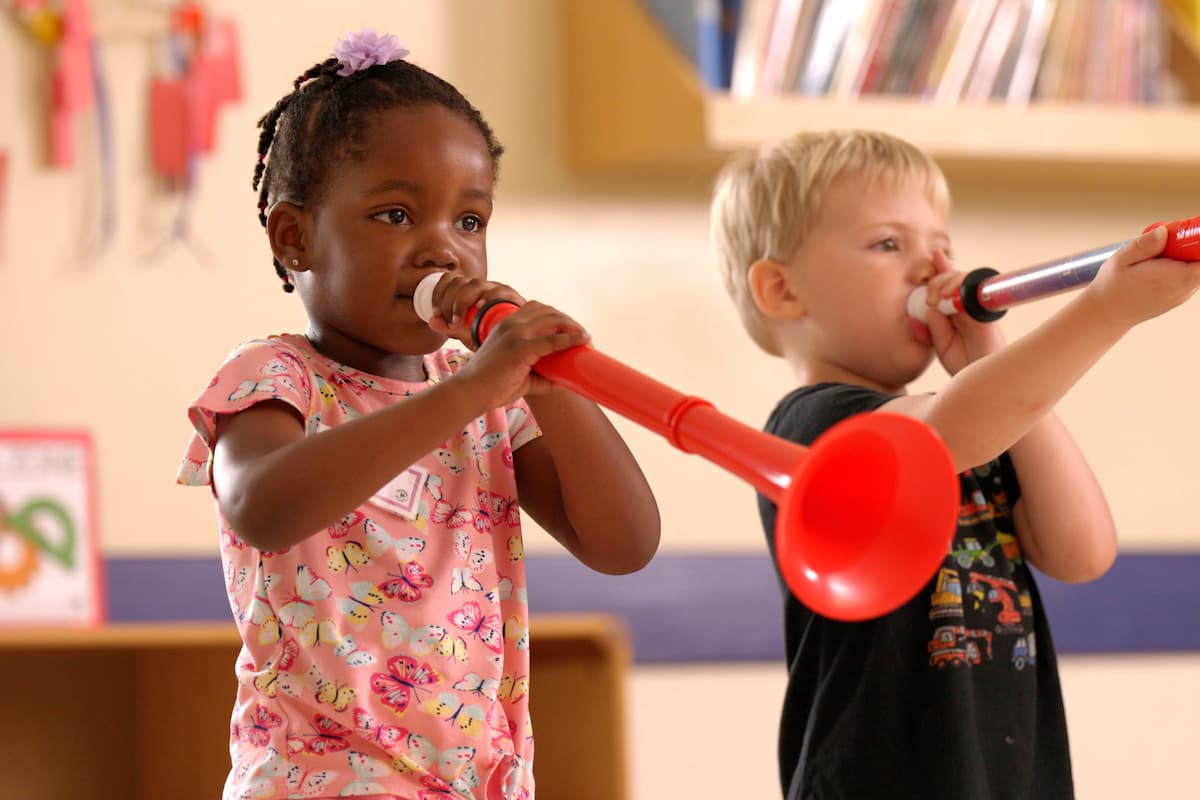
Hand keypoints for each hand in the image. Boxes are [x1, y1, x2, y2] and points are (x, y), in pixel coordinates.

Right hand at [426, 276, 590, 406]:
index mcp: (507, 325)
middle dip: (569, 321)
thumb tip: (565, 381)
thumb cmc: (490, 386)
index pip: (538, 309)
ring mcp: (515, 334)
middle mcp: (511, 324)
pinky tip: (582, 341)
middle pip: (549, 311)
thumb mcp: (518, 375)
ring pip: (553, 320)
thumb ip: (540, 375)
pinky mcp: (520, 348)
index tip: (572, 331)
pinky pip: (552, 340)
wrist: (469, 393)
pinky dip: (570, 339)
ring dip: (573, 327)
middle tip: (583, 337)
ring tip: (585, 339)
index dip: (558, 317)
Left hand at [921, 250, 1007, 375]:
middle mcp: (967, 306)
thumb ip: (932, 327)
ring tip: (936, 296)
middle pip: (954, 278)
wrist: (982, 381)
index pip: (947, 285)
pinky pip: (976, 290)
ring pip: (965, 279)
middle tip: (928, 298)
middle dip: (937, 279)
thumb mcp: (940, 344)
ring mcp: (977, 307)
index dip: (941, 269)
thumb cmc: (964, 364)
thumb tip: (928, 308)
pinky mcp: (985, 312)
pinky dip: (961, 287)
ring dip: (947, 281)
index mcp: (955, 312)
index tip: (935, 255)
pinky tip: (948, 294)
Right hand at [1085, 225, 1199, 326]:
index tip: (1187, 237)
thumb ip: (1145, 245)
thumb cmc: (1112, 288)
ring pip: (1196, 268)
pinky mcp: (1179, 296)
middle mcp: (1184, 288)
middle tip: (1166, 244)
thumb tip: (1164, 231)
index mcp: (1175, 277)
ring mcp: (1183, 294)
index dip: (1198, 245)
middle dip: (1190, 247)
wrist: (1106, 314)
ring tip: (1156, 258)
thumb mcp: (1121, 260)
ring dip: (1183, 258)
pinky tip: (1157, 268)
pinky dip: (1179, 268)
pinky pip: (1189, 276)